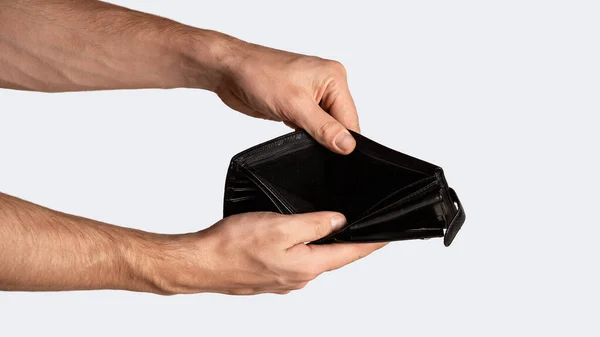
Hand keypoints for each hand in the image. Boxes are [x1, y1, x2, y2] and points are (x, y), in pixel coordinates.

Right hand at [154, 212, 385, 294]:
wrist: (200, 263)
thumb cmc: (234, 245)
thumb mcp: (282, 227)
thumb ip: (315, 224)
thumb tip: (340, 221)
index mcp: (308, 266)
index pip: (351, 254)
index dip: (372, 243)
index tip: (389, 235)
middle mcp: (300, 278)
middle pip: (335, 257)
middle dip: (351, 243)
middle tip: (364, 226)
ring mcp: (285, 280)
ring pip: (315, 258)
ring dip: (326, 244)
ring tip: (335, 227)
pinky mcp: (271, 276)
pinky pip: (297, 260)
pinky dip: (305, 248)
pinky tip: (300, 237)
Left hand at [213, 39, 359, 153]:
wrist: (229, 72)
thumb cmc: (258, 74)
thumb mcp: (295, 105)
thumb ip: (324, 127)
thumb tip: (347, 145)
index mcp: (334, 77)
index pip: (351, 119)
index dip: (344, 140)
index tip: (336, 156)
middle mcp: (327, 84)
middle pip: (340, 124)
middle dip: (327, 136)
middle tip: (308, 137)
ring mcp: (312, 95)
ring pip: (325, 127)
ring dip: (313, 134)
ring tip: (295, 126)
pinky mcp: (299, 105)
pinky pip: (311, 126)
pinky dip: (303, 132)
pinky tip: (290, 127)